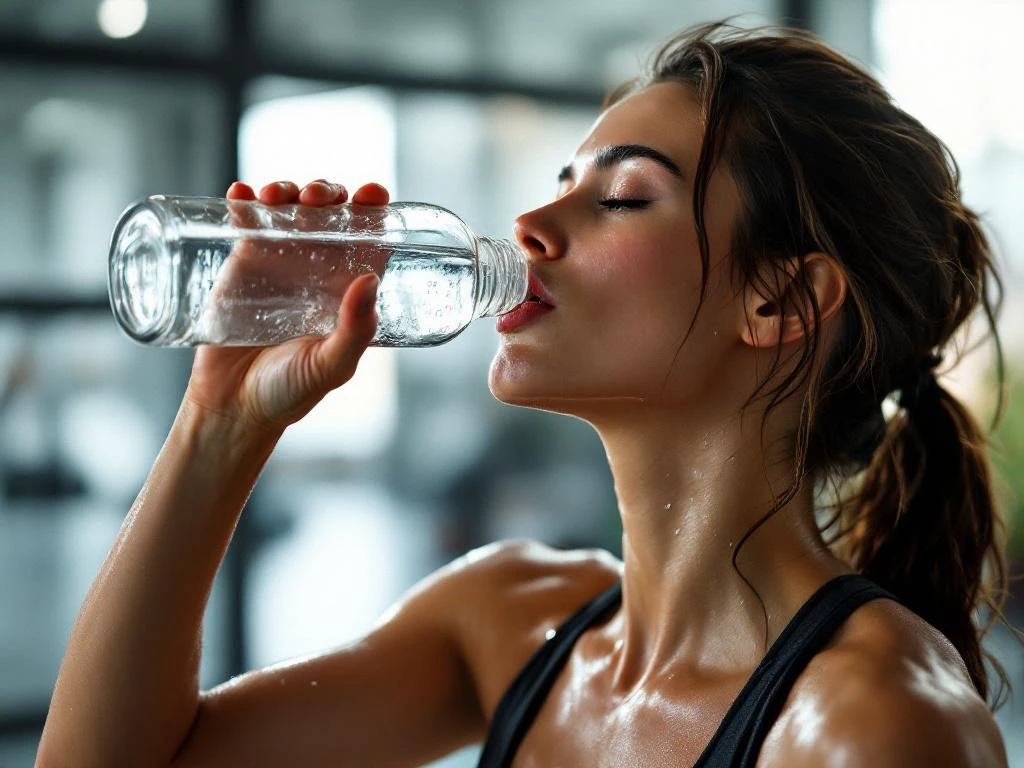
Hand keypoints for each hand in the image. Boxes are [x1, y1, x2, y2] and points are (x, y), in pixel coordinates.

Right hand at [184, 179, 390, 434]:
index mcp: (348, 288)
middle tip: (318, 199)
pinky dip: (243, 200)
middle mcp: (318, 269)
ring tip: (277, 197)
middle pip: (329, 213)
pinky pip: (245, 221)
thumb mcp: (331, 367)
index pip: (369, 238)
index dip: (374, 210)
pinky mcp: (241, 263)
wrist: (232, 407)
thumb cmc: (290, 392)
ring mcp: (279, 261)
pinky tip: (241, 193)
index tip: (373, 193)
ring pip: (289, 209)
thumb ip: (354, 332)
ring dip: (287, 190)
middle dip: (327, 192)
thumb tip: (369, 281)